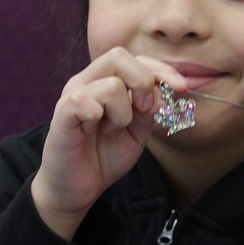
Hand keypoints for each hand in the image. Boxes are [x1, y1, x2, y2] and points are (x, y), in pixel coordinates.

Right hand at [30, 48, 185, 240]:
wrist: (77, 188)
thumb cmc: (105, 154)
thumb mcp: (138, 129)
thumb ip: (151, 107)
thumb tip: (165, 90)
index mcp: (105, 80)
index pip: (136, 59)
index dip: (162, 69)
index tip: (182, 88)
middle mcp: (86, 82)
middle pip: (119, 56)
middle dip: (144, 81)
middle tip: (144, 110)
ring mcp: (72, 96)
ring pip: (111, 84)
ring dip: (123, 111)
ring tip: (114, 128)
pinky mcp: (61, 116)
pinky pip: (83, 101)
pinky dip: (98, 115)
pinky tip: (95, 128)